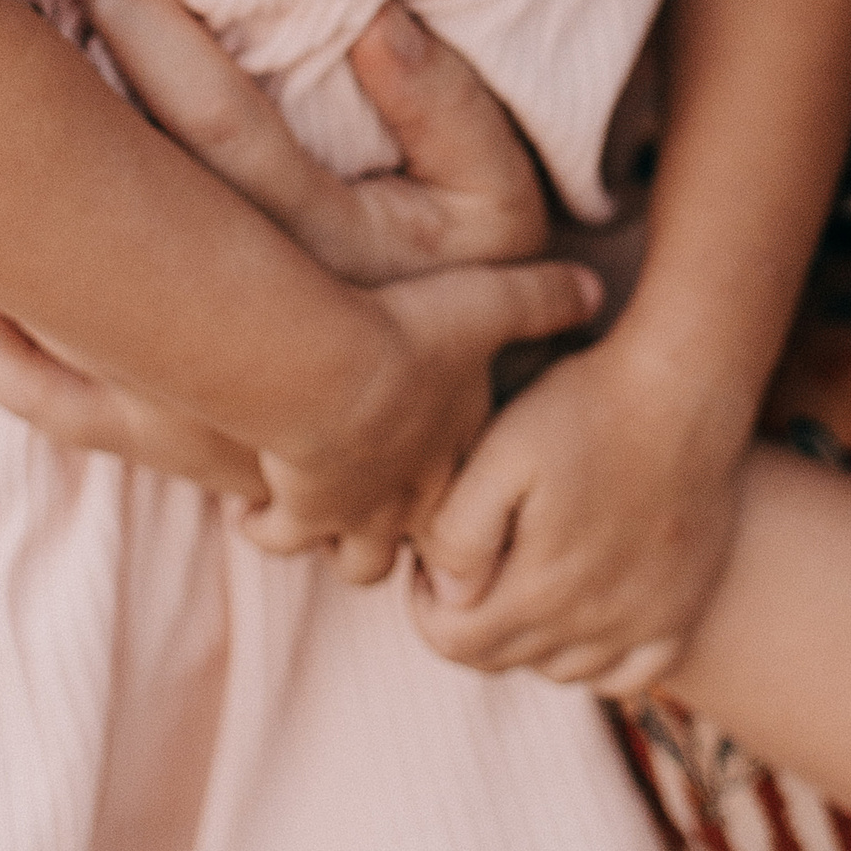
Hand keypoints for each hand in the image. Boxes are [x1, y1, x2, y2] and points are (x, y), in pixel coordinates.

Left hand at [0, 0, 595, 564]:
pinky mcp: (156, 434)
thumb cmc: (474, 310)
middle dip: (53, 108)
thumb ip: (450, 110)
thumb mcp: (495, 204)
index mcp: (331, 250)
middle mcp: (251, 332)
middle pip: (129, 208)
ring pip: (73, 315)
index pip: (232, 129)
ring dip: (0, 233)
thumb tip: (379, 19)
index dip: (162, 45)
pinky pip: (49, 398)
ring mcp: (195, 398)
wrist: (442, 457)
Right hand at [246, 249, 599, 584]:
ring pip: (355, 559)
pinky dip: (264, 521)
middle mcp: (413, 498)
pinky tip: (252, 501)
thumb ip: (546, 299)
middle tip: (390, 513)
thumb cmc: (415, 332)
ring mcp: (355, 515)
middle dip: (407, 534)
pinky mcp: (298, 512)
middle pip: (421, 542)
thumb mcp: (495, 302)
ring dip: (341, 538)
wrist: (332, 371)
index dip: (470, 498)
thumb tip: (598, 290)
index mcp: (460, 454)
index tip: (451, 485)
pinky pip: (276, 536)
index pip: (475, 496)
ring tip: (326, 512)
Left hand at [410, 328, 749, 693]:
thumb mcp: (504, 448)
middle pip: (501, 660)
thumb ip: (459, 530)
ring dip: (527, 638)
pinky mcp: (683, 611)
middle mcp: (593, 624)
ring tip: (524, 576)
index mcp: (540, 589)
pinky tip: (583, 614)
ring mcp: (644, 623)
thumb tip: (446, 594)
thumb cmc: (588, 407)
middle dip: (470, 618)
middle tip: (475, 560)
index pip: (451, 642)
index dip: (424, 604)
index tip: (429, 562)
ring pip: (559, 670)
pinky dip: (598, 660)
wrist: (686, 386)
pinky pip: (629, 674)